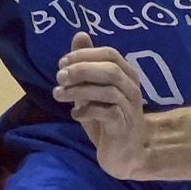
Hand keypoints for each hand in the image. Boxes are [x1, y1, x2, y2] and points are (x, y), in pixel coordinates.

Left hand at [54, 32, 149, 177]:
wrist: (125, 154)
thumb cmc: (107, 120)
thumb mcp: (93, 90)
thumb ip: (87, 65)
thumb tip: (81, 34)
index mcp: (127, 75)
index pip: (110, 54)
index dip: (84, 55)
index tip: (62, 63)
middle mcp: (132, 88)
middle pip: (110, 70)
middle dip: (81, 70)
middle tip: (59, 76)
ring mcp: (130, 108)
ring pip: (108, 91)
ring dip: (79, 90)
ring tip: (58, 94)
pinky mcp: (123, 127)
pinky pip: (107, 114)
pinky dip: (86, 111)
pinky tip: (74, 114)